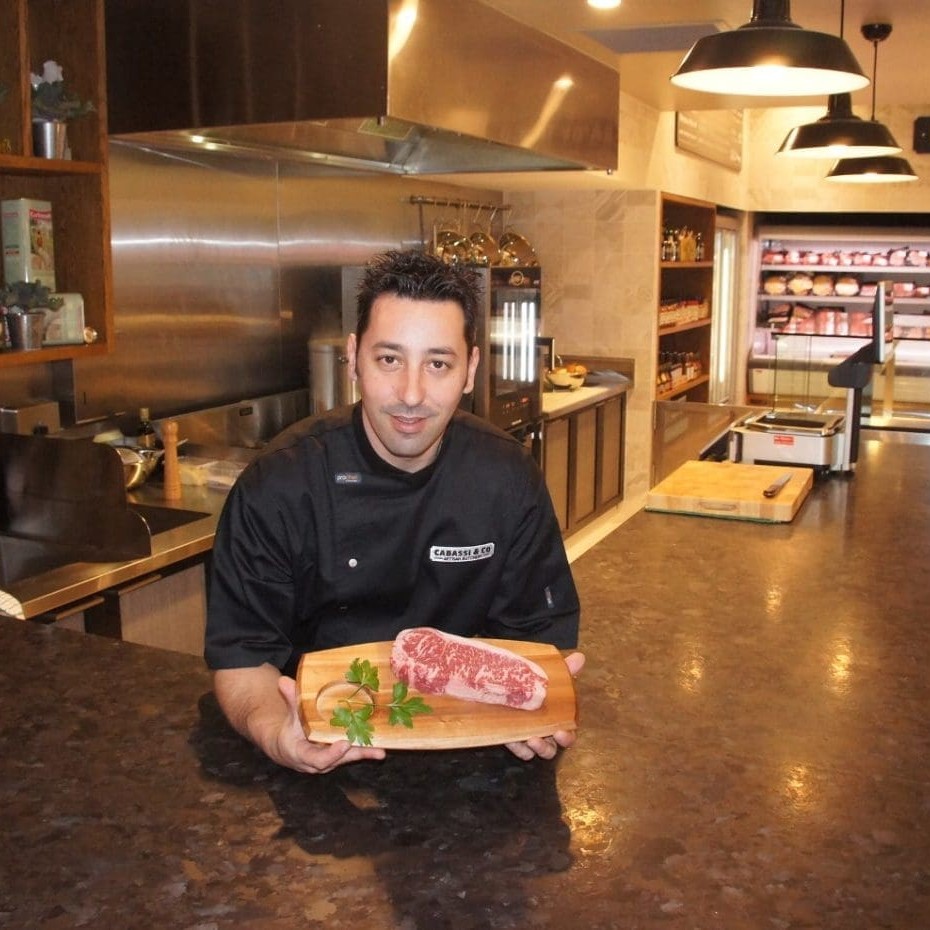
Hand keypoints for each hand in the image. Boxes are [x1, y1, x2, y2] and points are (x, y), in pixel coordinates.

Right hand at [213, 665, 385, 774]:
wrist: (288, 747)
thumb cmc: (290, 731)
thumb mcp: (290, 716)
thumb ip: (290, 699)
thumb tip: (283, 680)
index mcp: (302, 754)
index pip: (317, 759)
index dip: (331, 754)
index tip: (344, 744)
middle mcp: (318, 762)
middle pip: (338, 760)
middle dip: (354, 754)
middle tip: (371, 748)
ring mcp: (330, 760)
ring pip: (348, 758)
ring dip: (364, 753)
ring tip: (380, 751)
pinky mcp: (339, 756)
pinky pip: (352, 754)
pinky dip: (365, 751)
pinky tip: (381, 749)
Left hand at [504, 651, 584, 761]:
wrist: (508, 680)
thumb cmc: (536, 681)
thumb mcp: (550, 674)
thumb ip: (565, 669)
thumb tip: (580, 657)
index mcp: (557, 720)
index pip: (567, 734)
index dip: (567, 737)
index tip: (560, 732)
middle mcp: (544, 731)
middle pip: (551, 748)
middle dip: (548, 747)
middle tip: (541, 739)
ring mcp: (528, 735)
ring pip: (535, 751)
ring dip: (535, 748)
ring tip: (530, 739)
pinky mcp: (512, 736)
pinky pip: (516, 748)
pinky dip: (517, 746)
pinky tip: (512, 739)